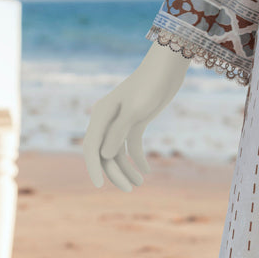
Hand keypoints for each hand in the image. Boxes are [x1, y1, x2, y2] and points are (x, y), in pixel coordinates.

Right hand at [82, 41, 189, 191]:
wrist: (166, 68)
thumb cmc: (150, 85)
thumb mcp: (135, 109)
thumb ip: (118, 132)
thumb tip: (105, 156)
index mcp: (101, 115)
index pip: (91, 147)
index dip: (93, 167)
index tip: (98, 186)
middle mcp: (107, 119)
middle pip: (104, 153)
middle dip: (114, 172)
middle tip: (130, 189)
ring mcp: (121, 120)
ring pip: (117, 151)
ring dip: (126, 168)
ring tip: (140, 184)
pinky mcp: (136, 120)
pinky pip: (131, 145)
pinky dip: (137, 158)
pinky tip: (146, 171)